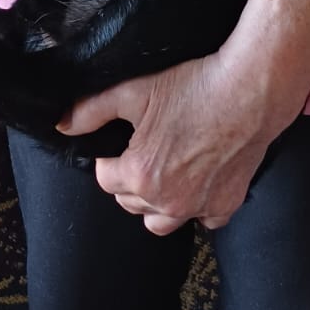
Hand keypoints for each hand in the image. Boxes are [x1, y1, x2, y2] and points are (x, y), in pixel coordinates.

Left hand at [57, 51, 283, 235]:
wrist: (248, 92)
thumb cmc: (191, 87)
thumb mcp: (134, 90)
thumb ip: (92, 110)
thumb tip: (62, 125)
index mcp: (139, 176)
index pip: (105, 179)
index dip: (109, 158)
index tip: (124, 140)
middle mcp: (167, 201)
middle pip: (130, 201)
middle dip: (130, 179)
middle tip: (145, 147)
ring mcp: (198, 208)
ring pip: (160, 221)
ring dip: (155, 201)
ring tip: (164, 171)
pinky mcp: (226, 205)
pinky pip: (201, 220)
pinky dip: (195, 206)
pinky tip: (198, 180)